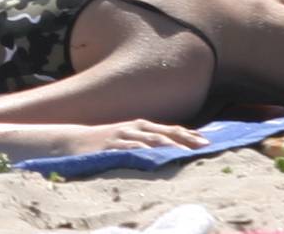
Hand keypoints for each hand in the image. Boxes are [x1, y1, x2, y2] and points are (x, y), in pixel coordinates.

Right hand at [66, 119, 207, 154]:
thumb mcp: (130, 139)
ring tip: (185, 152)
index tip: (208, 142)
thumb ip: (149, 142)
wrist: (74, 141)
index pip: (171, 129)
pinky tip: (154, 155)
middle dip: (186, 139)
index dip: (189, 135)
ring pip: (150, 139)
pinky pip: (129, 147)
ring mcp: (123, 136)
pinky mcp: (111, 145)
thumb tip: (175, 150)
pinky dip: (143, 150)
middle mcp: (135, 128)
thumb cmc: (107, 142)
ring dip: (169, 145)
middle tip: (204, 146)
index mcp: (142, 127)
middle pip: (165, 133)